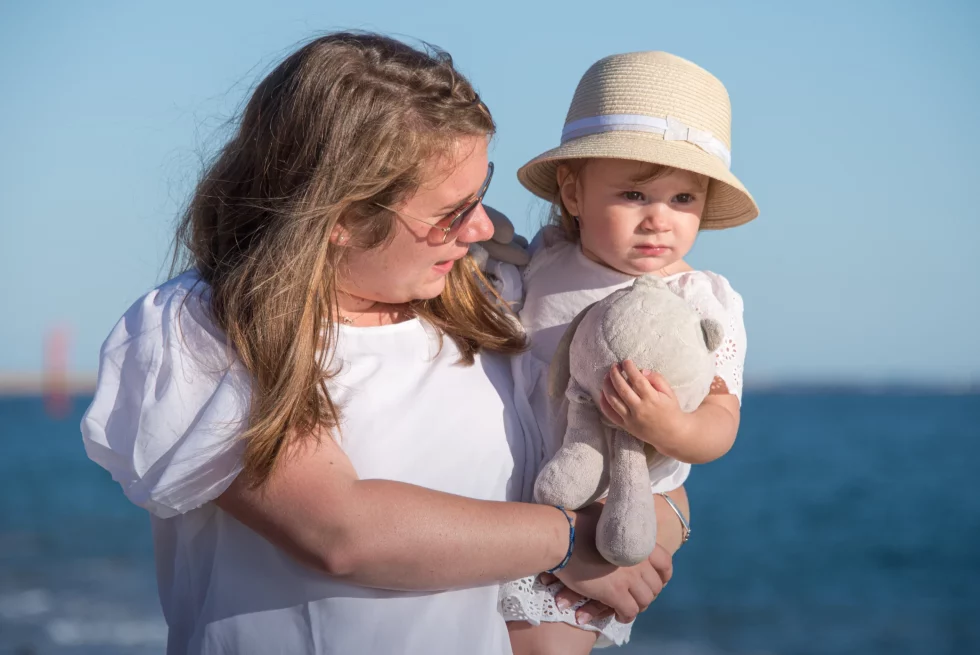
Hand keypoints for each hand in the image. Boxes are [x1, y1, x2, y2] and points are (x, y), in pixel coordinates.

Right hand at [555, 505, 672, 622]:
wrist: (562, 536)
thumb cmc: (577, 521)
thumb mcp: (606, 515)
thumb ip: (617, 524)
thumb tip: (617, 519)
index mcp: (640, 541)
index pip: (666, 562)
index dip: (662, 576)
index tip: (654, 581)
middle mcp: (640, 560)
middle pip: (654, 586)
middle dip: (646, 594)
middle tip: (634, 597)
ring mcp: (629, 577)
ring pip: (644, 601)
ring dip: (636, 607)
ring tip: (626, 608)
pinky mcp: (614, 592)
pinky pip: (629, 611)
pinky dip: (625, 616)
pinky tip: (617, 615)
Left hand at [599, 360, 689, 451]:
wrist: (672, 434)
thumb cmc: (671, 410)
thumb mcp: (669, 392)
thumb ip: (657, 379)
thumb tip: (641, 371)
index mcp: (652, 399)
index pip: (637, 380)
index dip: (630, 369)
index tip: (626, 361)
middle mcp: (639, 409)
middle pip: (622, 389)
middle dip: (615, 374)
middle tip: (614, 366)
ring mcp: (630, 419)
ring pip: (613, 401)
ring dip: (607, 386)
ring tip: (607, 376)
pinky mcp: (625, 426)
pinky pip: (610, 414)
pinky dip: (604, 403)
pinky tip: (603, 392)